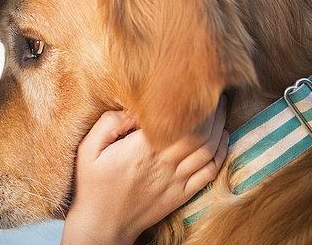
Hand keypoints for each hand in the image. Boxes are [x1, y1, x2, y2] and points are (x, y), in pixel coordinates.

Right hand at [61, 97, 227, 244]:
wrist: (103, 225)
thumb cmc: (93, 185)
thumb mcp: (88, 149)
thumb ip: (108, 123)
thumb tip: (133, 110)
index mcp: (141, 149)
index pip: (179, 121)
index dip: (193, 103)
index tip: (195, 86)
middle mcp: (163, 164)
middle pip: (200, 133)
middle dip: (213, 110)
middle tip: (216, 92)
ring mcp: (175, 181)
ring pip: (208, 150)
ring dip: (220, 127)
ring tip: (222, 108)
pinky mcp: (182, 194)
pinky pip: (209, 172)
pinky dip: (221, 153)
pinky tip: (223, 138)